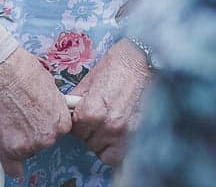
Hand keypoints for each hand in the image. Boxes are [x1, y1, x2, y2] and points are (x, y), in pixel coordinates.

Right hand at [0, 46, 72, 177]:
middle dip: (32, 132)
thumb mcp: (49, 89)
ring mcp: (30, 145)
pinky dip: (10, 164)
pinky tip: (8, 155)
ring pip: (26, 150)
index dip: (44, 124)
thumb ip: (52, 107)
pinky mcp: (11, 150)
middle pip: (42, 142)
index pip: (56, 132)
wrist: (2, 72)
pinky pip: (12, 168)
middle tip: (20, 116)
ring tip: (9, 117)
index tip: (36, 120)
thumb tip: (49, 111)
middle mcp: (49, 138)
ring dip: (19, 140)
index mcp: (62, 123)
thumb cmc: (23, 73)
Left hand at [66, 37, 151, 166]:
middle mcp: (107, 127)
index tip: (85, 116)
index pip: (76, 131)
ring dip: (105, 143)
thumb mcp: (90, 79)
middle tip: (99, 120)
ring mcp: (125, 135)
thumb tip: (69, 111)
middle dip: (92, 132)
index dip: (79, 122)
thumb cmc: (118, 64)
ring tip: (110, 128)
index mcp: (90, 113)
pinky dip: (119, 150)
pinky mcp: (140, 136)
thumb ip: (78, 100)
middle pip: (90, 143)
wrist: (146, 60)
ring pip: (106, 153)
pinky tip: (120, 137)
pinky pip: (123, 155)